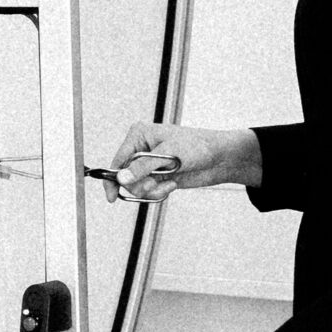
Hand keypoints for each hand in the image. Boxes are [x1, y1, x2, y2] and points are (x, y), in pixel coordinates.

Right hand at [104, 121, 261, 202]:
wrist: (220, 159)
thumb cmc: (198, 146)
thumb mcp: (168, 154)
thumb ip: (143, 167)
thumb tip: (122, 178)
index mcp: (139, 136)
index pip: (118, 160)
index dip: (112, 178)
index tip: (111, 195)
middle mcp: (142, 150)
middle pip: (125, 177)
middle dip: (140, 185)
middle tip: (155, 184)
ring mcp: (150, 165)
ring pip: (137, 186)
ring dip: (152, 190)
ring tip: (168, 183)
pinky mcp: (158, 177)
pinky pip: (149, 191)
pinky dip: (159, 192)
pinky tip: (172, 185)